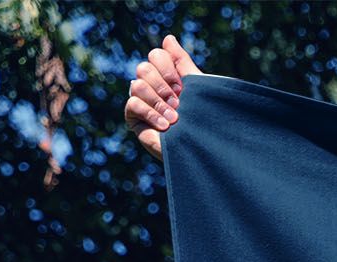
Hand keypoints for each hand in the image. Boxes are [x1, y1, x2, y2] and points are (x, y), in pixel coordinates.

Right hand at [125, 33, 200, 158]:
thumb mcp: (196, 87)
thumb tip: (168, 38)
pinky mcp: (134, 118)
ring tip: (174, 118)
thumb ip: (182, 63)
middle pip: (145, 68)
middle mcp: (151, 85)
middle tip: (179, 103)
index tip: (182, 87)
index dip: (167, 68)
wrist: (202, 149)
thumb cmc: (202, 119)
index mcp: (166, 75)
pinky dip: (150, 113)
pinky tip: (165, 126)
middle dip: (163, 85)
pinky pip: (133, 103)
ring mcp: (141, 100)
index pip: (157, 55)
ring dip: (158, 101)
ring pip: (137, 84)